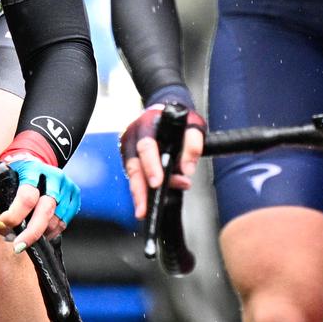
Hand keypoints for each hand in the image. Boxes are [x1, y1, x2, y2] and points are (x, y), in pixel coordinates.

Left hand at [0, 155, 81, 250]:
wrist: (35, 165)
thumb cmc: (15, 176)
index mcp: (32, 170)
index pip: (27, 196)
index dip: (15, 215)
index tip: (4, 225)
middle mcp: (52, 176)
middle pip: (46, 210)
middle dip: (31, 232)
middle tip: (18, 246)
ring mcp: (66, 186)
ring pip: (56, 219)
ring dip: (40, 233)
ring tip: (27, 235)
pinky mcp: (74, 195)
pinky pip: (64, 222)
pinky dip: (52, 232)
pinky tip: (41, 231)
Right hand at [119, 102, 205, 219]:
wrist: (165, 111)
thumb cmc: (177, 117)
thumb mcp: (193, 124)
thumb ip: (193, 144)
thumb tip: (187, 170)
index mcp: (147, 124)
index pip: (146, 146)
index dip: (151, 165)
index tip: (157, 182)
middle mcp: (133, 136)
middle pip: (133, 166)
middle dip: (139, 188)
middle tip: (144, 207)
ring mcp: (129, 148)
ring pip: (132, 175)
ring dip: (140, 193)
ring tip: (144, 211)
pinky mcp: (131, 159)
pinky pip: (135, 177)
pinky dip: (142, 190)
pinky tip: (148, 202)